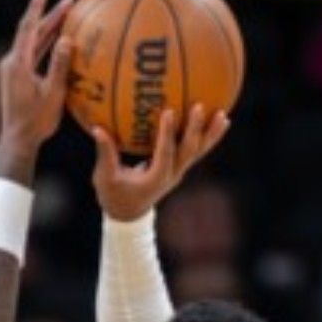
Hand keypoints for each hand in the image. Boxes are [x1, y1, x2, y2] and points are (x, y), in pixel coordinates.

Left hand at [0, 0, 74, 152]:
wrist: (18, 140)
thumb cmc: (36, 121)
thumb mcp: (52, 93)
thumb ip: (59, 65)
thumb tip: (66, 39)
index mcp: (18, 64)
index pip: (28, 29)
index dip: (36, 8)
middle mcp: (12, 63)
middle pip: (32, 32)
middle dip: (49, 15)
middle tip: (69, 0)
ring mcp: (13, 70)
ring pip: (33, 42)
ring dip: (49, 28)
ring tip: (68, 13)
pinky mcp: (17, 77)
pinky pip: (33, 54)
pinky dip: (46, 44)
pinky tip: (60, 38)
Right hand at [89, 105, 229, 221]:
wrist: (128, 214)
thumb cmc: (114, 195)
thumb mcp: (105, 177)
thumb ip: (105, 154)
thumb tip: (97, 129)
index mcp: (155, 178)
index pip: (164, 153)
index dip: (167, 133)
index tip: (169, 111)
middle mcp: (172, 174)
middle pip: (188, 151)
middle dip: (194, 129)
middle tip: (200, 107)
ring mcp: (178, 171)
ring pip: (199, 151)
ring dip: (211, 134)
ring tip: (223, 115)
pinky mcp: (180, 168)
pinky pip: (198, 150)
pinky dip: (209, 136)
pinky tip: (220, 120)